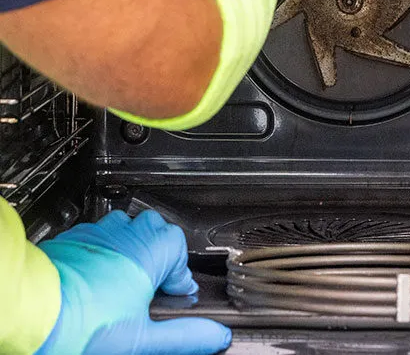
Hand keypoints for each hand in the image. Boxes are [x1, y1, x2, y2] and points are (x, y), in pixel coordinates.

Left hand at [37, 210, 231, 354]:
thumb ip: (185, 337)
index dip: (180, 273)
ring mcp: (99, 232)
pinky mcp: (75, 237)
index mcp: (150, 251)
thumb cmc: (83, 323)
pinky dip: (106, 251)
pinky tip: (98, 279)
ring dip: (132, 248)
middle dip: (159, 254)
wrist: (34, 310)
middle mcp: (127, 234)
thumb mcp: (142, 340)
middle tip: (154, 286)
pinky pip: (100, 235)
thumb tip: (216, 337)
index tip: (176, 293)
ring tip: (127, 281)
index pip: (180, 246)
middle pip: (155, 229)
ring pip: (126, 228)